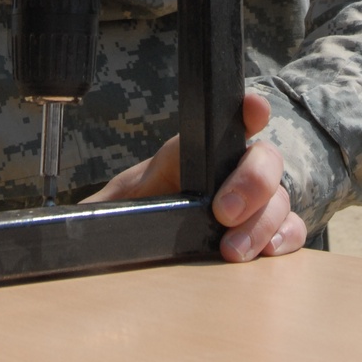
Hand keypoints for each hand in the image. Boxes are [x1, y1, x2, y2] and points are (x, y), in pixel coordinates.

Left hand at [82, 92, 307, 261]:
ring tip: (233, 252)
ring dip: (263, 222)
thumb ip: (102, 206)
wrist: (162, 236)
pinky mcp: (269, 228)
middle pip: (262, 158)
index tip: (253, 110)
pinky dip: (285, 237)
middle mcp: (231, 167)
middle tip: (223, 213)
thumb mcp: (118, 204)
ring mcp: (255, 198)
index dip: (247, 109)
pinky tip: (268, 252)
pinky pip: (291, 227)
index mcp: (195, 151)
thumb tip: (70, 219)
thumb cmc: (144, 210)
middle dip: (251, 182)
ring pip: (279, 196)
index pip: (226, 119)